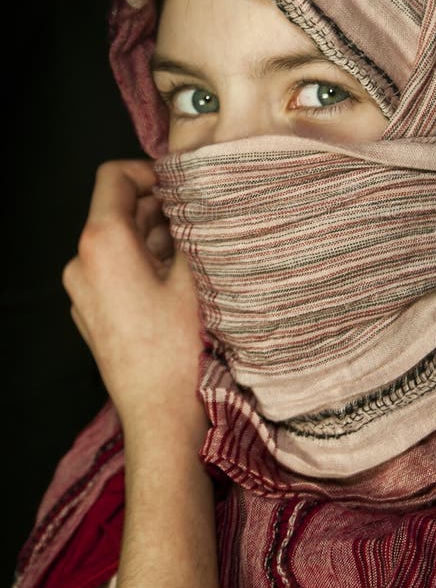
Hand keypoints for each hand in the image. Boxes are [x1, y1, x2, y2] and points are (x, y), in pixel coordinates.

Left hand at [63, 160, 206, 443]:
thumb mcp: (196, 274)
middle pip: (117, 210)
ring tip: (196, 254)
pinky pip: (115, 271)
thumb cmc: (181, 347)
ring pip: (120, 242)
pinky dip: (143, 265)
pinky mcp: (92, 314)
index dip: (150, 172)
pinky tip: (179, 283)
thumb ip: (190, 226)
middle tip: (201, 222)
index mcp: (101, 243)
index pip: (114, 176)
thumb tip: (195, 200)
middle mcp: (81, 263)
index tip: (182, 187)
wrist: (163, 416)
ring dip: (155, 239)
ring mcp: (83, 291)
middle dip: (159, 209)